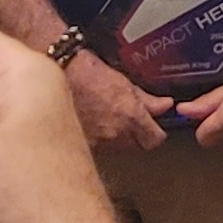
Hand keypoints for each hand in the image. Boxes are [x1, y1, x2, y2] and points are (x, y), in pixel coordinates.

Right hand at [58, 38, 169, 153]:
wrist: (57, 75)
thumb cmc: (88, 73)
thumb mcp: (124, 82)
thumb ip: (147, 99)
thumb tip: (165, 105)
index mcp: (129, 116)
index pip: (154, 140)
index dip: (156, 133)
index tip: (154, 127)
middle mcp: (114, 133)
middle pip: (137, 147)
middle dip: (138, 136)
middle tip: (132, 121)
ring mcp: (97, 141)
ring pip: (118, 149)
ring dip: (118, 138)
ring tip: (109, 118)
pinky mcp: (81, 144)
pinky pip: (99, 148)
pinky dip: (100, 139)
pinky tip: (95, 124)